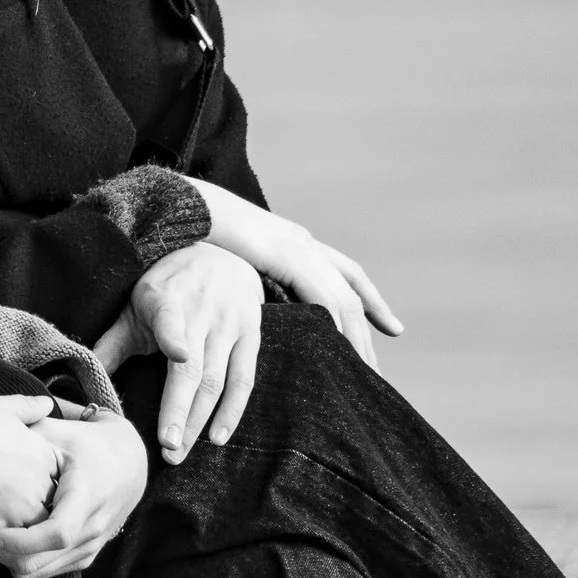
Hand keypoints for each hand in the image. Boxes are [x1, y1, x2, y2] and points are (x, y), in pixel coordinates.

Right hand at [0, 393, 60, 536]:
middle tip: (11, 502)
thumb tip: (46, 403)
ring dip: (20, 526)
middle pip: (50, 506)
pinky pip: (11, 542)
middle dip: (35, 507)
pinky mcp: (0, 527)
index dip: (42, 479)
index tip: (23, 478)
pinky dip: (2, 539)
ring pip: (34, 529)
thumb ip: (28, 408)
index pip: (57, 477)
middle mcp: (39, 485)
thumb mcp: (0, 406)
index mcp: (43, 455)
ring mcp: (22, 509)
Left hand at [0, 410, 147, 577]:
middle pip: (45, 559)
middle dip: (7, 555)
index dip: (22, 541)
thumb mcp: (61, 432)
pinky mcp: (88, 554)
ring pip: (45, 571)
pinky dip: (28, 564)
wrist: (130, 463)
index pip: (57, 533)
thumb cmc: (89, 443)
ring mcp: (92, 545)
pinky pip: (53, 571)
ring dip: (14, 561)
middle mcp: (93, 526)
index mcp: (86, 495)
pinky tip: (10, 547)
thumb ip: (26, 435)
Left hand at [94, 242, 263, 463]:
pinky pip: (243, 380)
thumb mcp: (136, 307)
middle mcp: (201, 313)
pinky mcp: (250, 336)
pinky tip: (217, 437)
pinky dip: (232, 411)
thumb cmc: (167, 289)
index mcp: (166, 302)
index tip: (179, 355)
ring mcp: (229, 326)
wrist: (220, 256)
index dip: (174, 338)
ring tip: (180, 451)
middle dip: (178, 412)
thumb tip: (83, 377)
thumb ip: (113, 342)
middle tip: (167, 449)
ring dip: (198, 421)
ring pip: (216, 381)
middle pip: (193, 370)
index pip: (171, 320)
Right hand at [191, 181, 403, 365]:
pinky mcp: (290, 256)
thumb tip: (253, 305)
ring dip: (356, 337)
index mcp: (294, 240)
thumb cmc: (198, 232)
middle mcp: (304, 242)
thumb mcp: (233, 258)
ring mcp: (300, 247)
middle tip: (378, 366)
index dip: (371, 300)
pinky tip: (339, 350)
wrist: (186, 207)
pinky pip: (323, 297)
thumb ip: (249, 278)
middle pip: (351, 288)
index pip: (346, 272)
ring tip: (364, 371)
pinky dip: (335, 325)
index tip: (392, 327)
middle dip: (370, 325)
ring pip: (343, 299)